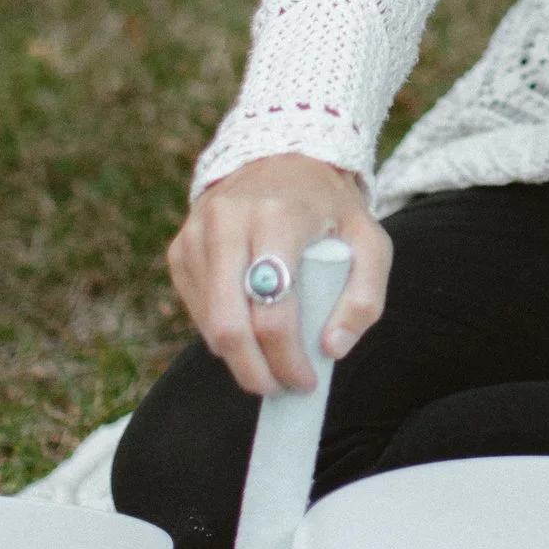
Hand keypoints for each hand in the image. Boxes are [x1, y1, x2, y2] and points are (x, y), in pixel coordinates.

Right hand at [166, 151, 391, 399]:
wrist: (282, 157)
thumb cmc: (330, 206)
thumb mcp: (369, 239)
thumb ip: (365, 296)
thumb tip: (332, 349)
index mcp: (278, 215)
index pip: (273, 310)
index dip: (288, 359)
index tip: (306, 382)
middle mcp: (228, 221)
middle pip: (229, 324)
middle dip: (254, 371)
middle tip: (279, 390)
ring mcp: (196, 234)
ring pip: (208, 322)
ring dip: (237, 357)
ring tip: (270, 363)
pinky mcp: (180, 248)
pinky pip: (197, 309)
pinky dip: (221, 332)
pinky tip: (249, 329)